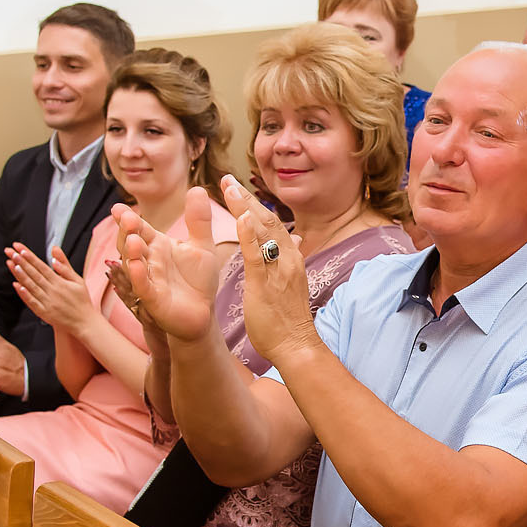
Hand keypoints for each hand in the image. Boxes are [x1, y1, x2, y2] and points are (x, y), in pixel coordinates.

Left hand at [8, 243, 94, 333]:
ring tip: (12, 264)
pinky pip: (32, 302)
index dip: (31, 257)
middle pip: (34, 274)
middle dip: (22, 262)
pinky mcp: (44, 313)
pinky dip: (24, 294)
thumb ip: (65, 266)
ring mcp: (47, 302)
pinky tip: (17, 285)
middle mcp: (53, 291)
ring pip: (32, 286)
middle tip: (11, 252)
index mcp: (60, 282)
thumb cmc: (81, 300)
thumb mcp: (77, 280)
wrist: (84, 322)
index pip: (42, 266)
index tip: (21, 249)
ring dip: (21, 275)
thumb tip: (55, 252)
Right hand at [115, 194, 225, 342]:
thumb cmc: (199, 280)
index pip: (140, 229)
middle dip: (127, 231)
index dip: (127, 218)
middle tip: (127, 218)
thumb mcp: (202, 245)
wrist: (205, 313)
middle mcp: (149, 261)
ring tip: (134, 240)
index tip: (117, 207)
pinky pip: (143, 287)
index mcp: (158, 246)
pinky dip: (139, 277)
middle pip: (130, 243)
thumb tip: (198, 188)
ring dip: (131, 252)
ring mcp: (149, 280)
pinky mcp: (154, 300)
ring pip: (133, 264)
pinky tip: (137, 266)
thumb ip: (199, 219)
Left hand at [222, 177, 320, 369]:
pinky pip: (257, 256)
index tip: (237, 189)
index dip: (254, 205)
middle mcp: (287, 259)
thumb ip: (290, 259)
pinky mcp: (265, 284)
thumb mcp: (290, 283)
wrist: (297, 346)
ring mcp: (278, 270)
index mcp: (290, 258)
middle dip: (246, 199)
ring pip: (262, 232)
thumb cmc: (289, 319)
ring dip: (244, 208)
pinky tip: (240, 217)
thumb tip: (298, 239)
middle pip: (267, 221)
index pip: (272, 224)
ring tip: (229, 188)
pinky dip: (249, 234)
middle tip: (227, 179)